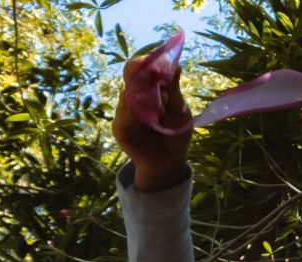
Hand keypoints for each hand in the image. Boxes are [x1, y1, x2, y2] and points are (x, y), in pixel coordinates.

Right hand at [113, 57, 191, 190]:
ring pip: (128, 94)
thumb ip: (175, 91)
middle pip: (130, 75)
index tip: (159, 60)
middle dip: (142, 73)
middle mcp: (135, 96)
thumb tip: (177, 66)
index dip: (148, 62)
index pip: (143, 68)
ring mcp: (125, 111)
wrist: (169, 161)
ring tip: (163, 109)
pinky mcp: (120, 127)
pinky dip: (137, 114)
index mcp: (150, 89)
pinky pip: (124, 115)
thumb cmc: (176, 134)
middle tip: (156, 76)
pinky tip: (151, 119)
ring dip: (145, 98)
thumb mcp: (181, 112)